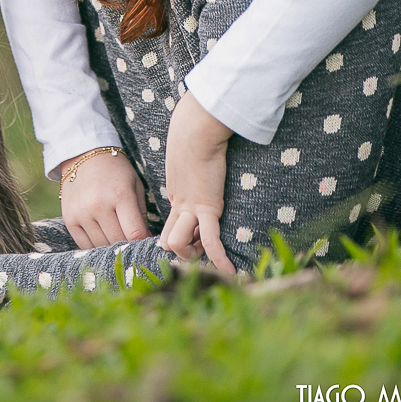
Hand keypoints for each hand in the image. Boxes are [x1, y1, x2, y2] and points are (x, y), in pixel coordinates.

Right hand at [59, 148, 149, 247]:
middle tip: (131, 239)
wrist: (84, 156)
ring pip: (102, 246)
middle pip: (118, 242)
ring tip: (116, 235)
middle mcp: (99, 206)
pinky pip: (85, 245)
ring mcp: (82, 213)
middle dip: (128, 244)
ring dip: (111, 246)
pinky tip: (102, 236)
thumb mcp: (134, 186)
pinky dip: (96, 246)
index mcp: (120, 195)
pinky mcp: (69, 219)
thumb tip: (146, 240)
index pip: (134, 233)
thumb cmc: (116, 171)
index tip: (145, 242)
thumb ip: (141, 215)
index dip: (142, 241)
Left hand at [159, 92, 235, 275]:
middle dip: (184, 251)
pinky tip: (231, 273)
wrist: (196, 128)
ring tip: (209, 254)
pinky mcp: (207, 206)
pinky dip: (219, 259)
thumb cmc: (194, 133)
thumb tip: (204, 153)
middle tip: (200, 248)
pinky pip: (210, 240)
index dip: (180, 240)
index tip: (194, 241)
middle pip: (169, 241)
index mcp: (177, 195)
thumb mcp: (189, 153)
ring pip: (177, 244)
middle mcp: (180, 205)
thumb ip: (193, 163)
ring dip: (192, 253)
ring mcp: (191, 208)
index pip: (170, 229)